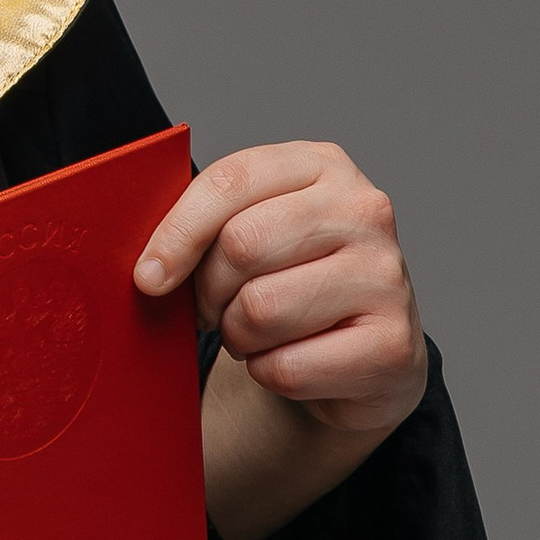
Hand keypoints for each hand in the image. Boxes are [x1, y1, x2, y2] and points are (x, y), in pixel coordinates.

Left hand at [137, 141, 427, 441]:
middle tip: (212, 309)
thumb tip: (147, 263)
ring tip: (256, 333)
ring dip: (238, 336)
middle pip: (242, 245)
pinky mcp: (392, 346)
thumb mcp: (255, 229)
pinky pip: (287, 367)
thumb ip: (207, 223)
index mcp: (323, 165)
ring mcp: (387, 276)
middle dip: (208, 289)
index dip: (176, 233)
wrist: (365, 352)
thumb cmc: (292, 281)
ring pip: (260, 310)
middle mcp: (365, 211)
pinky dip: (269, 373)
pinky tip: (290, 360)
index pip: (230, 180)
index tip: (148, 275)